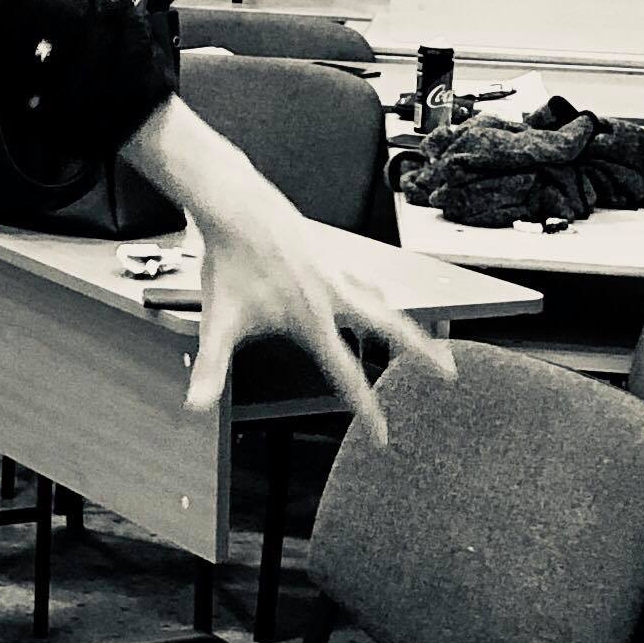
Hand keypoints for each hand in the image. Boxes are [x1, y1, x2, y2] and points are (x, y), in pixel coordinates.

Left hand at [181, 178, 450, 443]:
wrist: (237, 207)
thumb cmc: (229, 263)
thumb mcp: (218, 322)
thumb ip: (210, 369)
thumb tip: (195, 406)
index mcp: (312, 320)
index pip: (347, 376)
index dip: (367, 410)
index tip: (384, 435)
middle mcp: (334, 295)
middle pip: (392, 329)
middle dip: (423, 353)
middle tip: (449, 371)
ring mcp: (336, 271)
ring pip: (383, 301)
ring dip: (404, 323)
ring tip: (421, 340)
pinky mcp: (331, 254)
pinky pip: (364, 279)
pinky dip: (376, 292)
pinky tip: (375, 293)